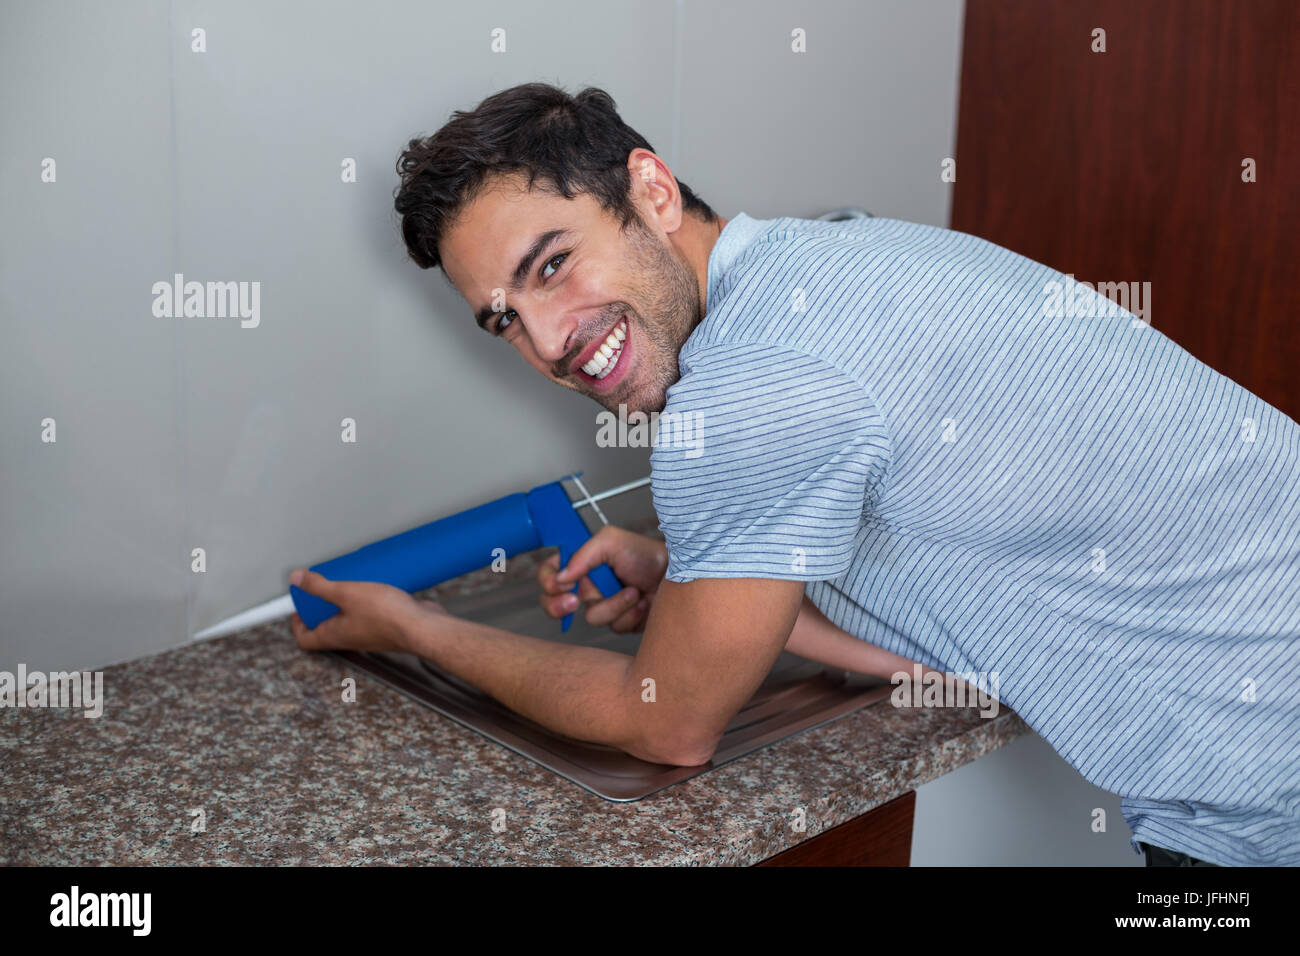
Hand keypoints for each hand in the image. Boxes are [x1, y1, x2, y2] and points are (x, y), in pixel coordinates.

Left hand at [288, 567, 443, 653]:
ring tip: (348, 582)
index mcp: (334, 635)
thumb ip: (320, 586)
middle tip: (322, 590)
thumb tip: (297, 579)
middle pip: (327, 627)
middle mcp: (350, 638)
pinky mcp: (387, 626)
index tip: (297, 608)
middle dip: (322, 608)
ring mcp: (369, 633)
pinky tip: (375, 585)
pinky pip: (370, 614)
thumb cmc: (387, 616)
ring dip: (345, 603)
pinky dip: (367, 602)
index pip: (305, 639)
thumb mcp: (347, 593)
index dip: (297, 624)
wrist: (423, 628)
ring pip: (350, 619)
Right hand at [537, 525, 668, 632]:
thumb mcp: (612, 541)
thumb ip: (583, 554)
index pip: (551, 574)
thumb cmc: (648, 555)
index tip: (561, 585)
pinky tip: (643, 602)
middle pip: (557, 604)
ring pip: (592, 617)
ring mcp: (605, 606)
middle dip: (561, 605)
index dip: (548, 582)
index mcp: (583, 564)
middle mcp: (590, 586)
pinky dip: (631, 614)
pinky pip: (615, 627)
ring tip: (634, 591)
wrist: (679, 574)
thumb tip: (561, 576)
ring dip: (615, 604)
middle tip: (574, 601)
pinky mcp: (621, 622)